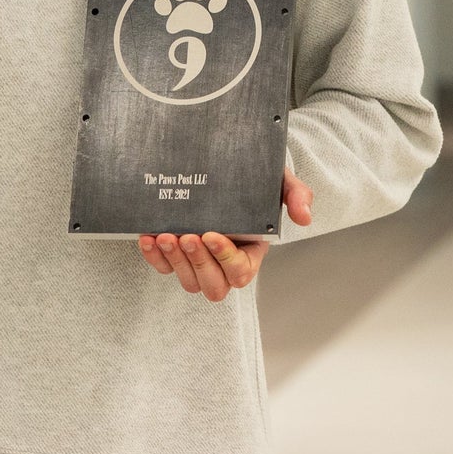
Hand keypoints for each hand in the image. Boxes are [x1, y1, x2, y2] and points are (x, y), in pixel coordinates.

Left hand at [136, 170, 313, 301]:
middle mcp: (224, 262)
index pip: (241, 271)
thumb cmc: (258, 180)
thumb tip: (305, 217)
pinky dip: (154, 257)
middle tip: (188, 237)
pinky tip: (147, 237)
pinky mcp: (176, 252)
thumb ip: (296, 195)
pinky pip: (164, 266)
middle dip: (199, 264)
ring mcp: (199, 259)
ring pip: (188, 281)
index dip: (225, 259)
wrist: (231, 167)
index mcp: (251, 252)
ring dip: (175, 261)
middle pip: (214, 286)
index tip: (212, 234)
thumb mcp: (280, 182)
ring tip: (165, 236)